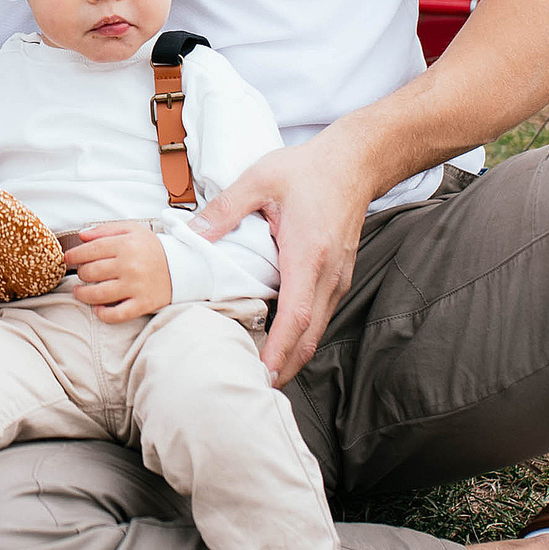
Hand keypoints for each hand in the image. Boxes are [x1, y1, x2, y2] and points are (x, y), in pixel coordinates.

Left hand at [64, 222, 171, 322]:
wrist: (184, 267)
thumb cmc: (152, 247)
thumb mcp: (132, 230)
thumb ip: (105, 230)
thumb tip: (81, 236)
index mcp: (126, 244)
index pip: (89, 251)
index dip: (73, 256)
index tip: (68, 259)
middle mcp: (130, 266)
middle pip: (90, 273)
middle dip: (81, 273)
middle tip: (82, 273)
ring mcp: (136, 287)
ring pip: (97, 295)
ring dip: (83, 294)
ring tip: (80, 291)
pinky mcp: (143, 304)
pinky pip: (116, 314)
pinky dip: (102, 314)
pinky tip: (97, 309)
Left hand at [191, 139, 372, 384]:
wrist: (356, 161)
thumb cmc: (309, 169)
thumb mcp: (260, 179)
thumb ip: (225, 208)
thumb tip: (192, 233)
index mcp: (309, 255)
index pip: (296, 317)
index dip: (278, 351)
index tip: (259, 374)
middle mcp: (329, 275)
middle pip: (309, 337)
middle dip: (283, 367)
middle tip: (251, 389)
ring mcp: (338, 278)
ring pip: (316, 330)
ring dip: (292, 355)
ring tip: (260, 373)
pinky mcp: (339, 276)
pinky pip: (319, 315)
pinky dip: (300, 336)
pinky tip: (278, 341)